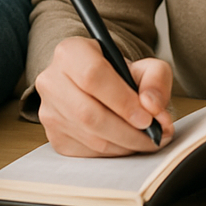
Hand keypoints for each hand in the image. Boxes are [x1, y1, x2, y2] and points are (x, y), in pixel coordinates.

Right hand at [35, 36, 173, 156]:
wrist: (97, 85)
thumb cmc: (118, 74)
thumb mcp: (143, 65)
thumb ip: (155, 79)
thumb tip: (151, 106)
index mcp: (70, 52)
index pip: (92, 76)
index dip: (122, 100)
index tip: (147, 117)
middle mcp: (52, 80)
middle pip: (89, 113)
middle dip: (128, 131)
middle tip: (154, 135)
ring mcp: (49, 111)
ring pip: (90, 137)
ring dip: (125, 145)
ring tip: (149, 140)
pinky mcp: (55, 137)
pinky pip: (88, 153)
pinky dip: (114, 153)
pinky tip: (128, 144)